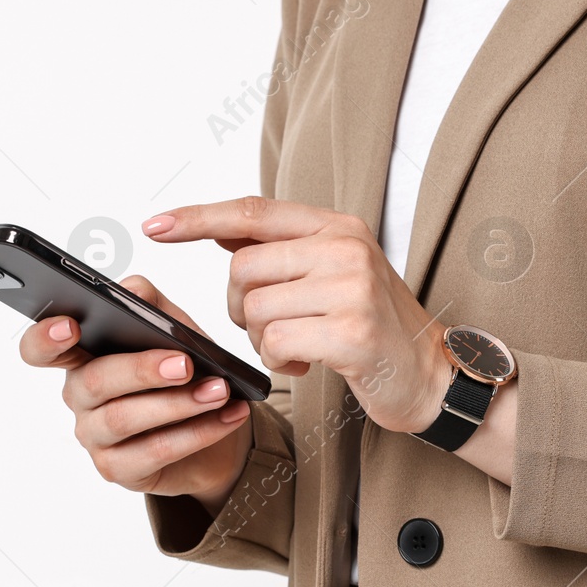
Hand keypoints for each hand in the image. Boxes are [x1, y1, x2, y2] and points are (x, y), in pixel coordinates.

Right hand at [19, 276, 251, 515]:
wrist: (216, 425)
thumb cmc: (185, 372)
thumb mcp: (174, 329)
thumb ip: (150, 305)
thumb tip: (132, 290)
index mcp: (81, 356)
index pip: (41, 348)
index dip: (45, 338)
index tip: (70, 327)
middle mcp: (79, 397)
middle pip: (94, 382)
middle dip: (141, 371)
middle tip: (185, 364)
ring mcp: (94, 436)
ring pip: (124, 419)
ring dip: (178, 404)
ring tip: (218, 390)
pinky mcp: (119, 469)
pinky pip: (155, 451)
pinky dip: (197, 432)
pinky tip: (227, 416)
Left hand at [142, 197, 450, 433]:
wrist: (432, 375)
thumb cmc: (375, 328)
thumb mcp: (334, 273)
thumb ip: (284, 250)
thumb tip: (221, 229)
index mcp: (338, 226)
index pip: (253, 211)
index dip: (197, 217)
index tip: (154, 225)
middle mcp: (345, 247)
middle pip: (244, 268)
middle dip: (241, 308)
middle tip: (273, 328)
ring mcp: (351, 287)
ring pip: (255, 309)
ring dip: (262, 339)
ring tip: (299, 346)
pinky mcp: (351, 331)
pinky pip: (276, 341)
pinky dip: (281, 360)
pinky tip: (308, 363)